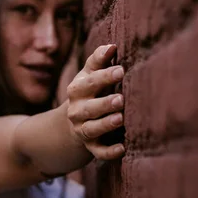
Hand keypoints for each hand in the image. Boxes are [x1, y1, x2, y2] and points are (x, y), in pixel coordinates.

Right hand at [67, 45, 124, 159]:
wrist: (75, 119)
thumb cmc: (90, 90)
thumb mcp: (89, 74)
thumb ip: (99, 60)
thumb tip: (112, 45)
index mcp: (76, 89)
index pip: (89, 82)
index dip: (104, 76)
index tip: (121, 70)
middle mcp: (77, 110)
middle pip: (89, 107)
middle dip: (104, 103)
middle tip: (121, 99)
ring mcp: (82, 129)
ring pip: (92, 129)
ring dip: (105, 124)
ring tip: (120, 118)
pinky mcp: (90, 146)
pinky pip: (98, 152)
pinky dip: (109, 152)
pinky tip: (122, 148)